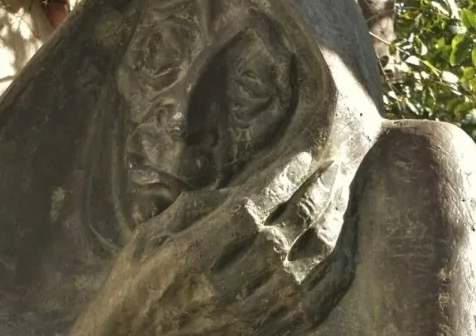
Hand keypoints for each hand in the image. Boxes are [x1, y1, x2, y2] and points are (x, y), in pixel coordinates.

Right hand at [72, 153, 352, 334]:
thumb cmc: (133, 284)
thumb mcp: (147, 237)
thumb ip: (192, 208)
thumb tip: (240, 188)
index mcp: (188, 258)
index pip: (248, 211)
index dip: (280, 181)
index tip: (303, 158)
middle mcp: (219, 288)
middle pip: (280, 235)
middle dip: (311, 197)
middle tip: (332, 169)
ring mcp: (241, 317)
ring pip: (301, 270)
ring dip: (327, 230)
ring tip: (339, 200)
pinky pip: (308, 308)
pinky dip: (330, 278)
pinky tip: (342, 250)